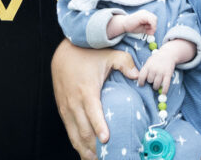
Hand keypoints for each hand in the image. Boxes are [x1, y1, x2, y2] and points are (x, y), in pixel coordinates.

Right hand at [51, 40, 138, 158]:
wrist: (64, 52)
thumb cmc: (88, 54)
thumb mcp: (108, 54)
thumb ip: (124, 63)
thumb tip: (137, 75)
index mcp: (87, 90)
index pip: (92, 112)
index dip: (99, 127)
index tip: (106, 139)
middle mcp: (74, 102)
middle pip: (83, 130)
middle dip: (94, 146)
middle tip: (108, 156)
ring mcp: (66, 108)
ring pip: (75, 135)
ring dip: (85, 149)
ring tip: (98, 159)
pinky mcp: (63, 111)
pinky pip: (69, 132)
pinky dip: (77, 144)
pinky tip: (86, 152)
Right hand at [122, 9, 156, 35]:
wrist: (123, 24)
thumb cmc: (132, 26)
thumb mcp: (142, 28)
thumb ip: (148, 29)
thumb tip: (153, 32)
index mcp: (145, 15)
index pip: (153, 19)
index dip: (153, 26)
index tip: (150, 32)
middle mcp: (145, 12)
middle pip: (154, 18)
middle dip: (154, 26)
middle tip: (150, 33)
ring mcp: (144, 13)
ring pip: (154, 19)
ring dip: (152, 26)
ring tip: (148, 32)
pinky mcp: (142, 15)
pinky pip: (151, 20)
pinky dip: (151, 26)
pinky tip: (147, 29)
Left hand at [138, 46, 177, 93]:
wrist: (168, 54)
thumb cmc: (157, 59)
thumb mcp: (149, 62)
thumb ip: (145, 70)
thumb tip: (138, 80)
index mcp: (147, 66)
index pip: (141, 77)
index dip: (140, 82)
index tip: (142, 84)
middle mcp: (154, 69)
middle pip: (149, 81)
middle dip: (150, 82)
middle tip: (153, 80)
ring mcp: (161, 72)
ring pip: (156, 85)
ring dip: (156, 86)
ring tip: (156, 85)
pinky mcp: (168, 74)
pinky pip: (166, 85)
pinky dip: (164, 91)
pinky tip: (163, 93)